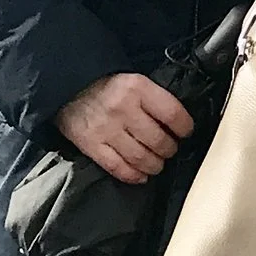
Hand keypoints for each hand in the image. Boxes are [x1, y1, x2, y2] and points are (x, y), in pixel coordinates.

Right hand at [55, 71, 193, 185]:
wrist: (68, 85)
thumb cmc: (106, 84)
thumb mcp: (134, 80)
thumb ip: (153, 98)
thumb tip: (177, 120)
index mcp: (138, 88)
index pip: (172, 113)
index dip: (184, 127)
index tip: (186, 132)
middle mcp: (123, 109)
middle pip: (158, 140)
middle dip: (170, 149)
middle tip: (170, 149)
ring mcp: (106, 129)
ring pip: (140, 157)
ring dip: (155, 165)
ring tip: (158, 164)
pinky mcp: (91, 145)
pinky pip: (117, 167)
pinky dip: (133, 175)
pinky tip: (141, 175)